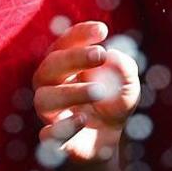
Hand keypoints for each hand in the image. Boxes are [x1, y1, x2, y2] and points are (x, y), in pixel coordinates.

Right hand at [34, 21, 138, 164]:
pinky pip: (48, 134)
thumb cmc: (115, 101)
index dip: (79, 35)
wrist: (112, 139)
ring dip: (71, 92)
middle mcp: (51, 85)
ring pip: (44, 99)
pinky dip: (63, 127)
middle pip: (50, 66)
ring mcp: (51, 113)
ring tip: (98, 91)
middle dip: (73, 58)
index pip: (65, 44)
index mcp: (66, 65)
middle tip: (100, 54)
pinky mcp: (55, 139)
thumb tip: (112, 57)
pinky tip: (82, 119)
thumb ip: (123, 68)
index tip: (102, 30)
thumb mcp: (127, 83)